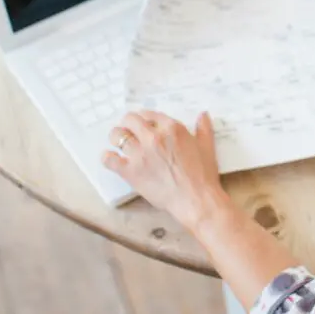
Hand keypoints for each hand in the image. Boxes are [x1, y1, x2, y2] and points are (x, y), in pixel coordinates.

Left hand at [103, 110, 227, 229]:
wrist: (195, 199)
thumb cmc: (203, 174)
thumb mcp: (207, 147)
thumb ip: (204, 129)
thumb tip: (202, 115)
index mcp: (172, 129)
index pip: (149, 114)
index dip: (144, 118)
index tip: (143, 123)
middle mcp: (153, 137)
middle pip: (130, 120)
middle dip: (128, 123)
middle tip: (128, 130)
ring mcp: (139, 154)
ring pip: (117, 136)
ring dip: (116, 137)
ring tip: (118, 141)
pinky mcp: (130, 172)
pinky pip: (110, 160)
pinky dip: (107, 158)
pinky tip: (109, 158)